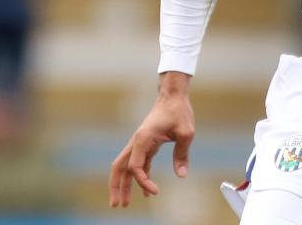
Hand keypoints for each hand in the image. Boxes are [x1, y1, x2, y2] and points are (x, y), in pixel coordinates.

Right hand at [108, 72, 194, 207]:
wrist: (173, 96)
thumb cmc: (178, 111)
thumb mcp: (186, 132)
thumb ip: (182, 154)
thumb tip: (181, 175)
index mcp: (143, 139)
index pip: (135, 167)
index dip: (142, 182)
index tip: (155, 192)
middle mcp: (137, 142)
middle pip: (119, 167)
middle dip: (116, 187)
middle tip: (117, 205)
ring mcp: (140, 143)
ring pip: (126, 167)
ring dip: (124, 184)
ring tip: (124, 203)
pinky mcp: (146, 144)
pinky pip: (138, 164)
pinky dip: (139, 177)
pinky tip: (145, 191)